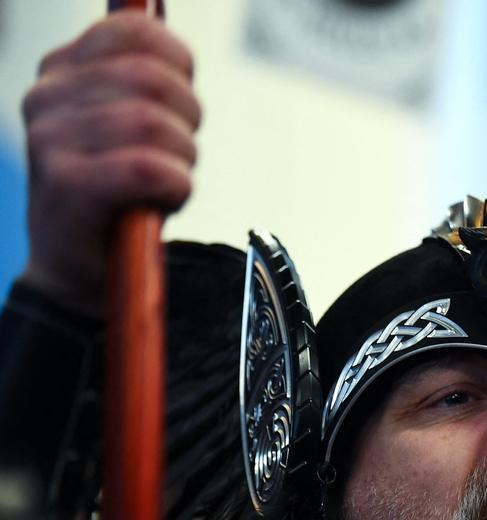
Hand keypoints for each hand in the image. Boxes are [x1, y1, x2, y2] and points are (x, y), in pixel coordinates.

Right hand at [18, 10, 199, 316]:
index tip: (180, 102)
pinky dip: (175, 186)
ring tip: (167, 181)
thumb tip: (177, 51)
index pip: (135, 33)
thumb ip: (148, 80)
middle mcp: (46, 96)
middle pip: (153, 79)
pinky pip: (147, 168)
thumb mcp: (132, 123)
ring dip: (182, 159)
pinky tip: (165, 199)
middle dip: (187, 118)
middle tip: (180, 153)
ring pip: (153, 124)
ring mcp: (49, 140)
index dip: (178, 64)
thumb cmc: (118, 192)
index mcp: (62, 69)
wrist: (82, 266)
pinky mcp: (65, 185)